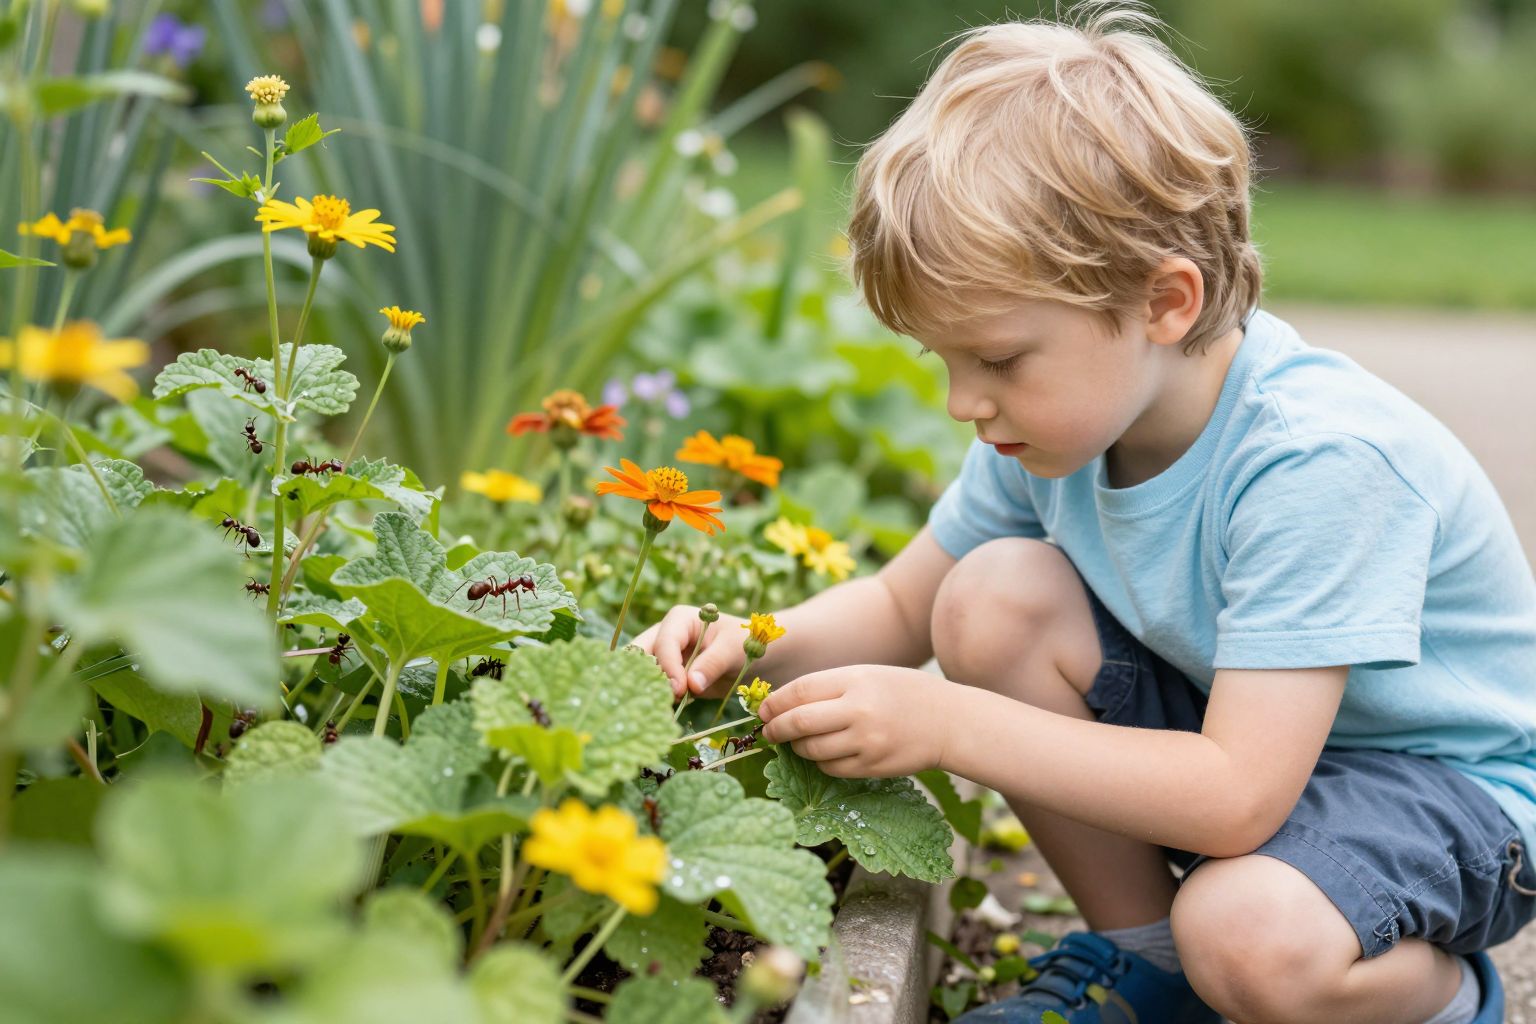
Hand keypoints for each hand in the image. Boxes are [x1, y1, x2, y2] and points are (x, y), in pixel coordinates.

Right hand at [631, 605, 749, 700]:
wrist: (753, 660)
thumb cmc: (744, 644)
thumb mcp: (732, 650)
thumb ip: (712, 664)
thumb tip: (691, 685)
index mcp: (679, 621)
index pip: (664, 643)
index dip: (669, 666)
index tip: (679, 690)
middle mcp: (665, 638)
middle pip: (640, 656)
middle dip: (642, 676)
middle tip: (651, 699)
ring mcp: (665, 660)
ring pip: (643, 675)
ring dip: (648, 691)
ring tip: (656, 711)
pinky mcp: (669, 679)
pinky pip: (656, 690)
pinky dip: (657, 702)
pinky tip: (662, 716)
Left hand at [757, 665, 952, 777]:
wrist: (947, 721)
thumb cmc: (901, 692)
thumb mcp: (866, 676)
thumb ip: (828, 688)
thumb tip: (782, 705)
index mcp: (855, 681)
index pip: (800, 692)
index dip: (774, 703)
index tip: (764, 710)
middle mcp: (859, 711)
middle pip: (800, 723)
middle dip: (776, 729)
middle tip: (768, 731)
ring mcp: (866, 742)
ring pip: (811, 750)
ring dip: (797, 747)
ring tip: (799, 741)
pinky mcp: (872, 767)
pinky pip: (831, 768)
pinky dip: (821, 762)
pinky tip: (827, 752)